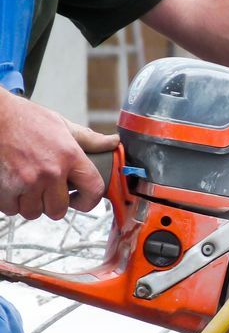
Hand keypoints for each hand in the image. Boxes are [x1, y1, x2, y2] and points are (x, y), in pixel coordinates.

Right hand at [0, 92, 118, 219]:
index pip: (93, 191)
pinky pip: (12, 209)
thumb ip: (89, 139)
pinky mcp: (6, 187)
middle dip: (53, 204)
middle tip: (47, 191)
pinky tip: (13, 186)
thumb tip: (113, 142)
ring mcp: (27, 181)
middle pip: (59, 210)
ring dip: (31, 204)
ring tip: (28, 187)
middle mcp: (51, 172)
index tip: (81, 199)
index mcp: (70, 156)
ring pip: (34, 212)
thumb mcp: (62, 125)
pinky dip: (11, 202)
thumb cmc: (26, 119)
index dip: (89, 201)